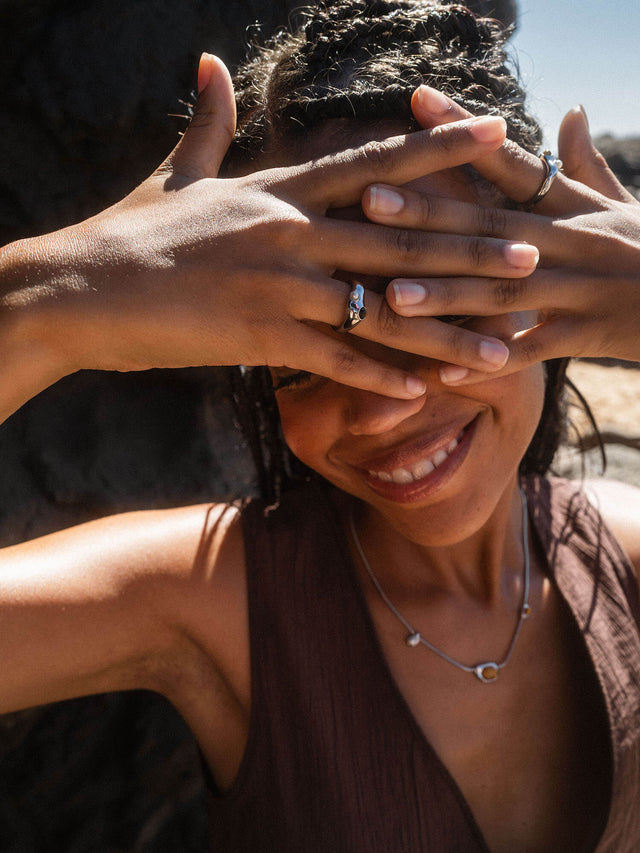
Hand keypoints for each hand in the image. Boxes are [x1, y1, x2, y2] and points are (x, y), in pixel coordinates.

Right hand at [1, 57, 540, 411]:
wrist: (76, 290)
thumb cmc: (128, 235)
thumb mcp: (175, 174)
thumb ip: (206, 124)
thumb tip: (204, 63)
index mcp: (276, 191)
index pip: (371, 165)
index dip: (436, 149)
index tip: (495, 133)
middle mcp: (288, 232)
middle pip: (395, 241)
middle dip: (466, 251)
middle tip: (529, 256)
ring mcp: (276, 285)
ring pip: (377, 310)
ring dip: (443, 333)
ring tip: (500, 348)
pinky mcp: (257, 336)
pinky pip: (333, 359)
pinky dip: (379, 377)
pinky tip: (424, 392)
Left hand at [361, 86, 639, 383]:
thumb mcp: (623, 204)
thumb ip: (586, 166)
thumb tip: (567, 111)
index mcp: (575, 206)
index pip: (512, 161)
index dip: (464, 134)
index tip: (415, 103)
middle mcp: (574, 240)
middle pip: (492, 226)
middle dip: (430, 215)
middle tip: (370, 200)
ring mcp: (582, 288)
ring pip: (506, 292)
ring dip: (448, 294)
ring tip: (394, 295)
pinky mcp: (591, 334)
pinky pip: (533, 351)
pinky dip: (491, 360)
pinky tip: (443, 369)